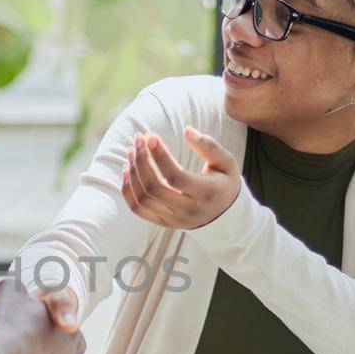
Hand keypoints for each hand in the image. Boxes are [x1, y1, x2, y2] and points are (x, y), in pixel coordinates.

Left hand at [120, 127, 241, 230]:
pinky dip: (128, 190)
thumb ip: (209, 146)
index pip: (176, 177)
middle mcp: (189, 210)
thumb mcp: (226, 162)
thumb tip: (187, 130)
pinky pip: (138, 209)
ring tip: (132, 151)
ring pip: (143, 199)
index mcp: (207, 194)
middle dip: (142, 161)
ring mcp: (174, 219)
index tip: (151, 136)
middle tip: (138, 139)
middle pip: (155, 188)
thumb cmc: (224, 182)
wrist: (225, 215)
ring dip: (133, 173)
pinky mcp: (162, 222)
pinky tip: (128, 169)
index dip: (160, 156)